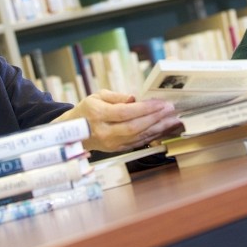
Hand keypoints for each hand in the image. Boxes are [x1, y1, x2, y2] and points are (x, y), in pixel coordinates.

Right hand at [55, 89, 182, 152]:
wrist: (74, 132)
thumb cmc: (87, 110)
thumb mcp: (97, 96)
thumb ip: (116, 96)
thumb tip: (134, 98)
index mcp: (98, 114)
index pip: (124, 112)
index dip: (144, 108)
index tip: (159, 102)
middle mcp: (105, 131)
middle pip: (134, 127)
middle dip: (155, 118)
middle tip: (170, 109)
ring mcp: (111, 143)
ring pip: (139, 137)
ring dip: (158, 128)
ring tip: (172, 119)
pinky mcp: (117, 149)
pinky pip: (138, 143)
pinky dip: (152, 136)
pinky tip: (163, 129)